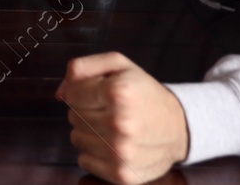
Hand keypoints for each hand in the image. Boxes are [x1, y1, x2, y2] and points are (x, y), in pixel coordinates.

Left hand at [56, 52, 190, 183]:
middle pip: (73, 117)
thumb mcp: (118, 65)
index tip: (99, 93)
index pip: (72, 95)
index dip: (82, 92)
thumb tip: (60, 94)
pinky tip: (113, 144)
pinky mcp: (123, 174)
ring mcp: (122, 152)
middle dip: (86, 111)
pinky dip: (94, 153)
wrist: (179, 127)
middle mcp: (120, 124)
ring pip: (76, 139)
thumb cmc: (144, 93)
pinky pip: (85, 161)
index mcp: (118, 93)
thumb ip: (81, 68)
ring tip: (112, 126)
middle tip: (109, 109)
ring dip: (89, 132)